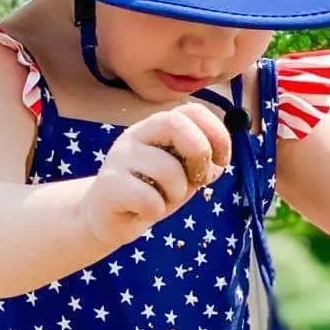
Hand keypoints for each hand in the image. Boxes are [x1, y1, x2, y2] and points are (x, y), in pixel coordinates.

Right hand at [83, 103, 231, 247]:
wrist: (107, 218)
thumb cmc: (151, 192)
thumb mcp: (183, 174)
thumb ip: (201, 162)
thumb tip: (216, 163)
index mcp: (157, 127)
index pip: (192, 111)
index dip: (216, 133)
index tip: (222, 161)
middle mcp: (136, 135)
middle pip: (173, 122)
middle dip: (198, 152)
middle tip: (198, 179)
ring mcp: (120, 158)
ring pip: (167, 170)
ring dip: (178, 192)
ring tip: (165, 199)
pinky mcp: (109, 185)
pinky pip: (148, 199)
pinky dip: (156, 210)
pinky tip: (145, 211)